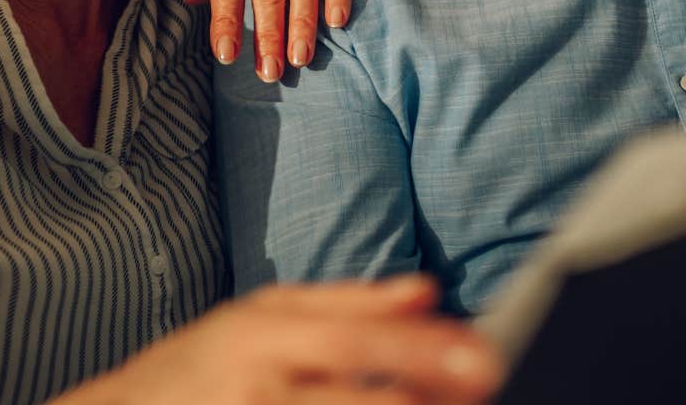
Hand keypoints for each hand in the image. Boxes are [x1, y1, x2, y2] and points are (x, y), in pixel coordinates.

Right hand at [50, 275, 501, 404]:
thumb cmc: (199, 365)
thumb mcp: (263, 315)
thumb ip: (348, 304)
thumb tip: (428, 293)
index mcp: (260, 336)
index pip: (351, 341)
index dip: (422, 352)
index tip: (485, 360)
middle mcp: (253, 388)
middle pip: (347, 401)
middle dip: (418, 402)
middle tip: (484, 391)